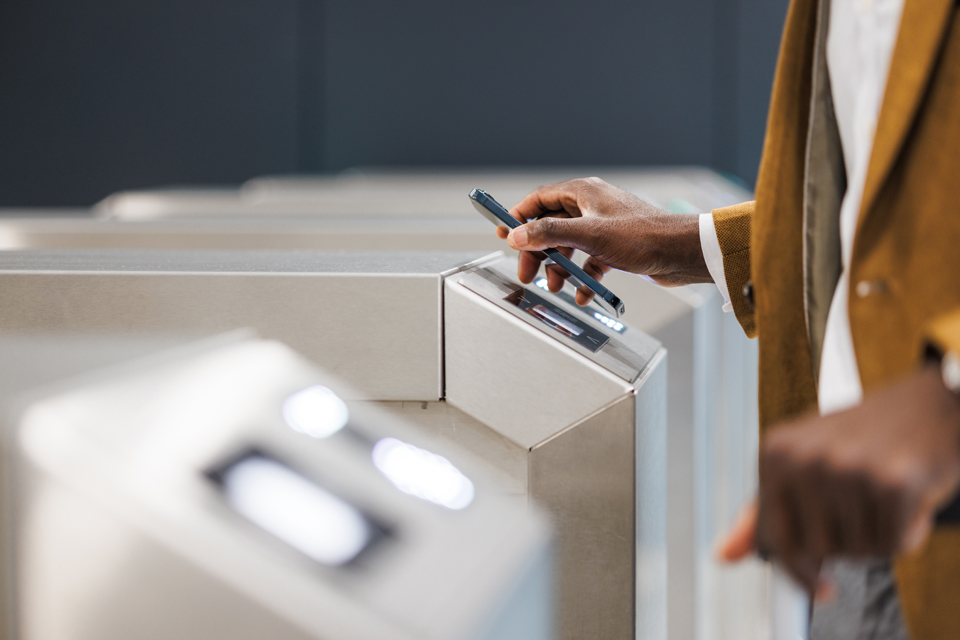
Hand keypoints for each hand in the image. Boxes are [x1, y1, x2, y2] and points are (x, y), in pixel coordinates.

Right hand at [495, 177, 710, 304]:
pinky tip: (583, 293)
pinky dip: (582, 277)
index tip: (503, 233)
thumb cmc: (644, 236)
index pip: (539, 199)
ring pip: (569, 246)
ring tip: (554, 286)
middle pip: (550, 226)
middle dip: (537, 251)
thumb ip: (549, 234)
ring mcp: (603, 227)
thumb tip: (517, 235)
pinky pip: (589, 260)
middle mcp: (591, 206)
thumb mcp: (589, 236)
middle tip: (526, 273)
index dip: (518, 216)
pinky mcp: (615, 247)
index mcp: (583, 193)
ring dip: (559, 267)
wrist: (682, 253)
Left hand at [718, 362, 959, 594]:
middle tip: (864, 508)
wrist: (935, 404)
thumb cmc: (868, 438)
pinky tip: (910, 500)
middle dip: (848, 542)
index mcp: (775, 452)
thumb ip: (764, 511)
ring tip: (884, 497)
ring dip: (879, 537)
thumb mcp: (805, 464)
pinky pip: (892, 546)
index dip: (799, 570)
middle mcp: (804, 458)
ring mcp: (846, 468)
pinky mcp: (891, 483)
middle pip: (817, 549)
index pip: (773, 538)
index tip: (821, 586)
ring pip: (857, 551)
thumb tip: (723, 555)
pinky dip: (908, 535)